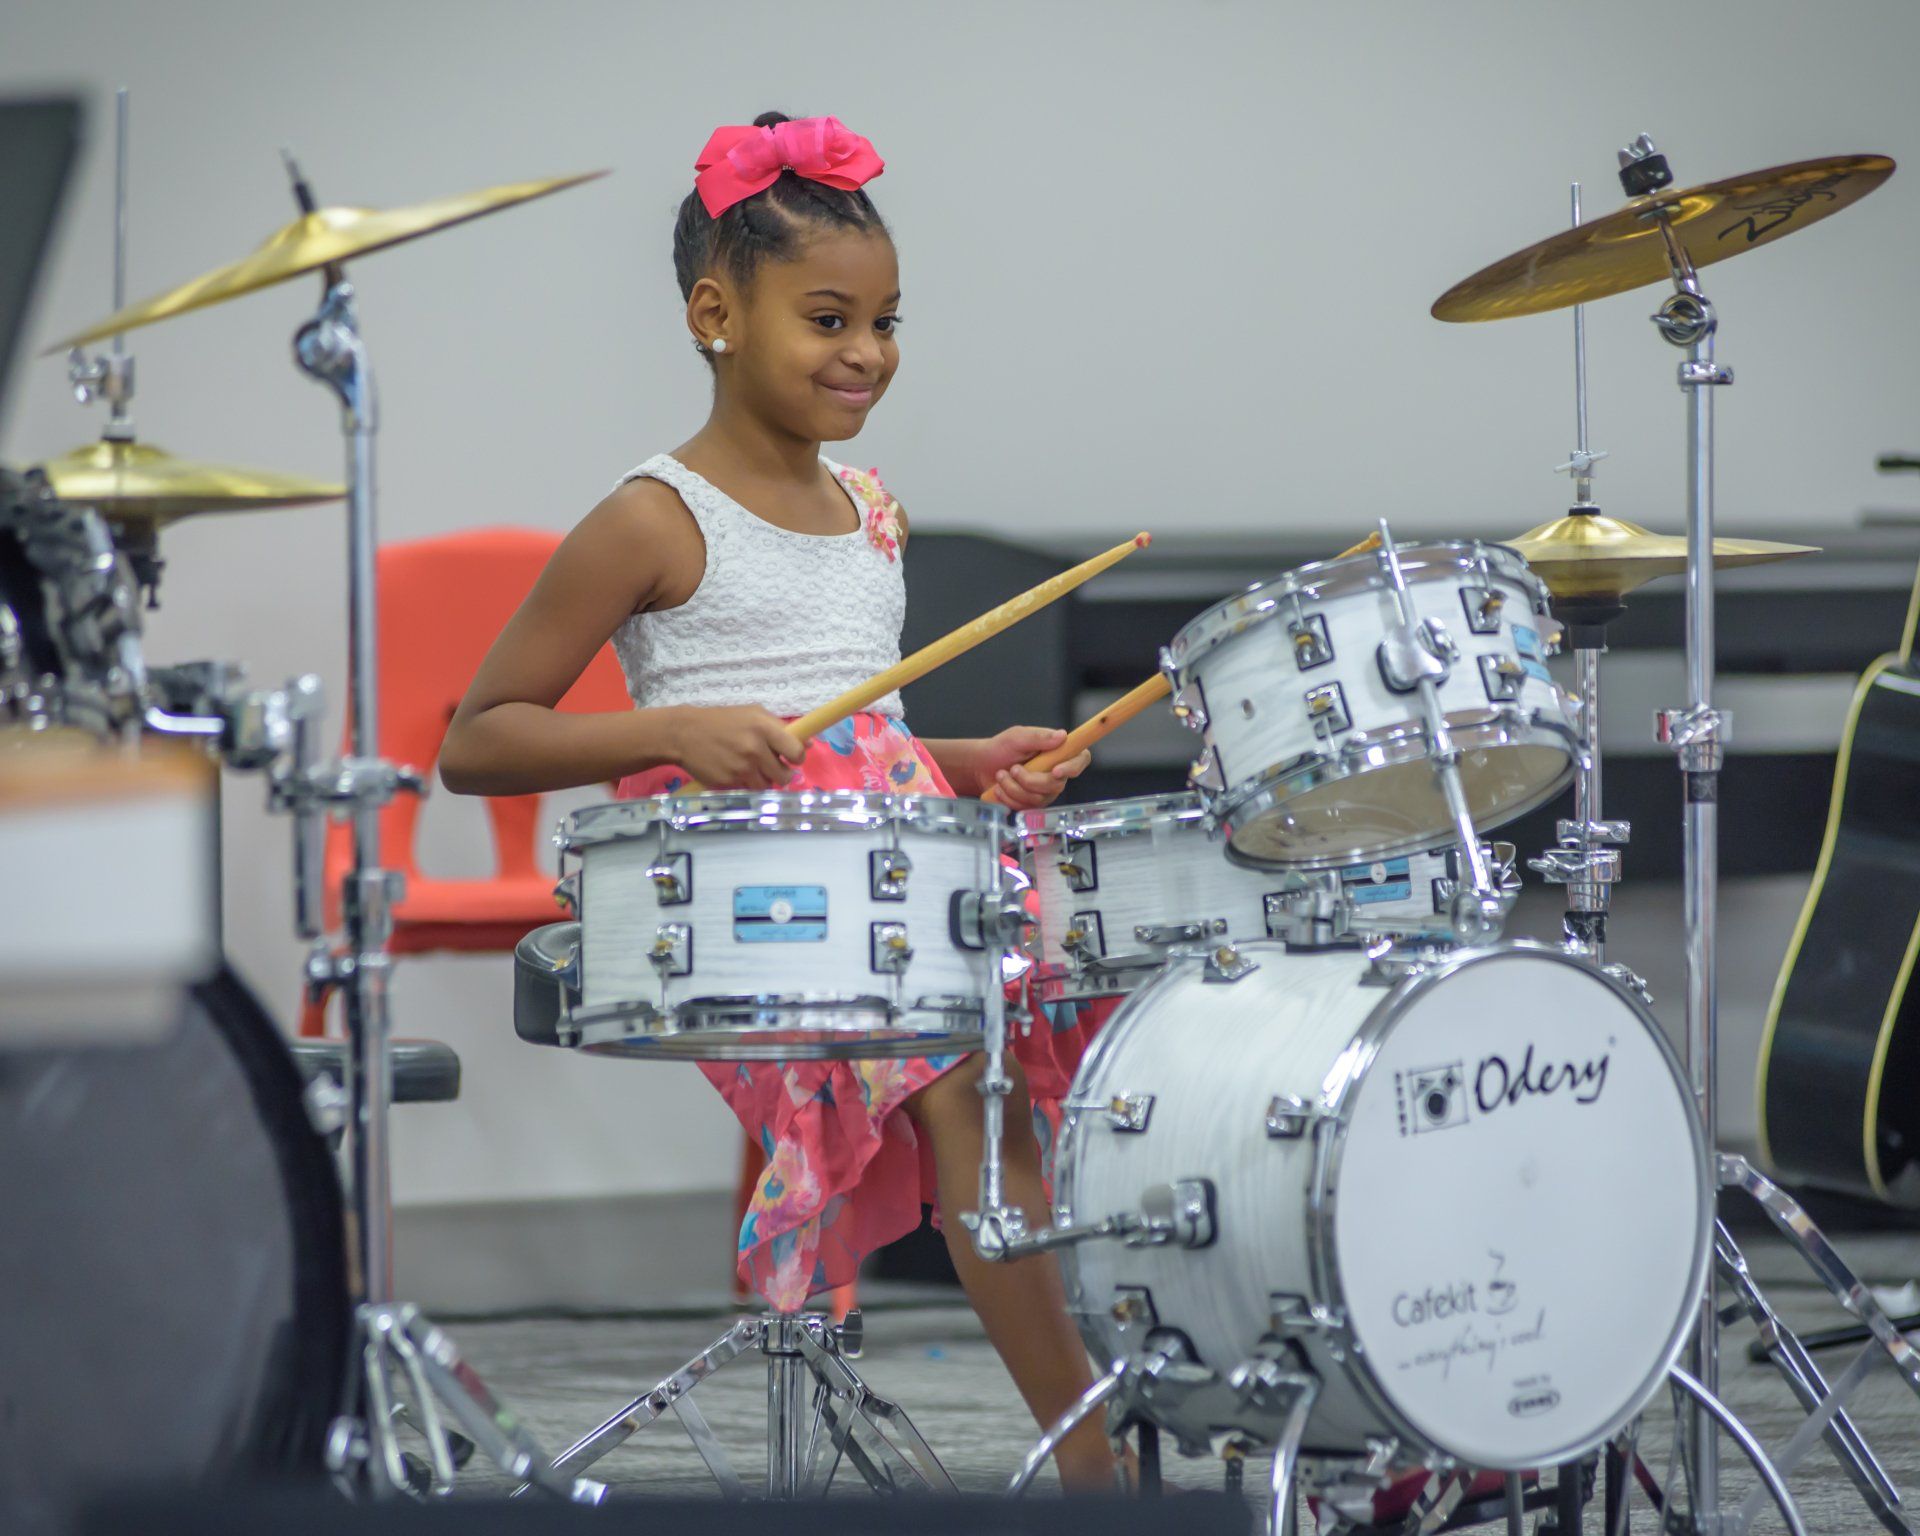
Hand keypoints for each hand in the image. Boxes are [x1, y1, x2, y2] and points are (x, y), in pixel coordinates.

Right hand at [666, 705, 805, 788]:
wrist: (683, 733)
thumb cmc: (721, 720)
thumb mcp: (752, 714)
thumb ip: (779, 728)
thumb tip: (808, 744)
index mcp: (764, 727)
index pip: (796, 752)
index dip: (796, 758)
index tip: (791, 758)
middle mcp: (755, 749)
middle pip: (784, 775)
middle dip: (781, 773)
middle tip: (772, 767)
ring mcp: (742, 768)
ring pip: (767, 785)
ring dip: (763, 780)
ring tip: (751, 768)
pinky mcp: (729, 782)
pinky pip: (747, 789)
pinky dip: (745, 783)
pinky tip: (734, 770)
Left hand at [977, 725, 1089, 810]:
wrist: (982, 766)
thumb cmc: (1001, 748)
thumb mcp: (1017, 737)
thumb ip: (1039, 736)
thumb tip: (1063, 736)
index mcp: (1058, 752)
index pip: (1080, 759)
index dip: (1072, 767)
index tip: (1054, 771)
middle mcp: (1056, 773)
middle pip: (1057, 785)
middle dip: (1030, 780)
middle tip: (1013, 769)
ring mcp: (1045, 790)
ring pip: (1039, 799)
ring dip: (1015, 788)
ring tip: (1001, 775)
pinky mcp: (1033, 804)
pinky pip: (1027, 808)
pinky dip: (1009, 798)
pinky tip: (1000, 788)